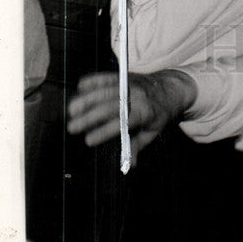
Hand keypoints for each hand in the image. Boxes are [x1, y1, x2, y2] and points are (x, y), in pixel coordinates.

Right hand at [67, 70, 195, 162]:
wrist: (171, 89)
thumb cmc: (158, 115)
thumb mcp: (152, 132)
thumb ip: (137, 146)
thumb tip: (128, 165)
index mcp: (145, 113)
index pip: (123, 123)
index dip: (105, 131)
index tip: (88, 140)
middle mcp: (138, 97)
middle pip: (111, 106)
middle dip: (90, 117)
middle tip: (72, 127)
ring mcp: (131, 84)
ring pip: (107, 90)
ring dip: (88, 98)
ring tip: (71, 110)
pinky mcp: (126, 76)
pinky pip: (110, 76)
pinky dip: (95, 79)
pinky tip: (80, 86)